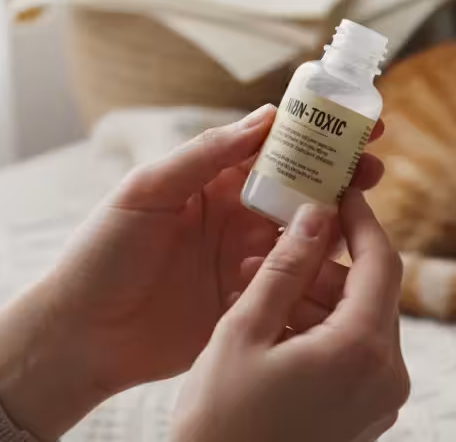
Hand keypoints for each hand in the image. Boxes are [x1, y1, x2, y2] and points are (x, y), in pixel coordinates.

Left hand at [0, 105, 386, 438]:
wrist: (81, 337)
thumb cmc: (101, 255)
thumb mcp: (147, 192)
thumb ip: (204, 156)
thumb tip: (265, 119)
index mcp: (210, 182)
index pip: (272, 146)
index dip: (315, 131)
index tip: (354, 118)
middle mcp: (234, 216)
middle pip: (300, 187)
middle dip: (341, 174)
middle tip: (375, 166)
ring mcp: (245, 261)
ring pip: (305, 234)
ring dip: (338, 221)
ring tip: (365, 215)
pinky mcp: (249, 303)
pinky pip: (294, 283)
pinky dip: (319, 273)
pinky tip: (340, 267)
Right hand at [172, 190, 409, 441]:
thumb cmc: (222, 422)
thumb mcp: (244, 332)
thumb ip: (285, 267)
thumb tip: (315, 214)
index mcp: (363, 350)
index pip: (381, 261)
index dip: (360, 219)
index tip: (338, 190)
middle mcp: (387, 376)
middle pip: (371, 293)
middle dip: (325, 263)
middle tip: (275, 245)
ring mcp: (380, 401)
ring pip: (360, 323)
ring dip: (318, 298)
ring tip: (260, 285)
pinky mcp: (365, 417)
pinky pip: (353, 355)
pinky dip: (320, 331)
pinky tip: (273, 324)